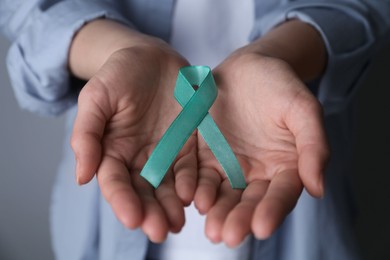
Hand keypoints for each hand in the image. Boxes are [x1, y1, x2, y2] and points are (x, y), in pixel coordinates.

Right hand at [70, 43, 196, 241]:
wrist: (151, 57)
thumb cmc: (119, 74)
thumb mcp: (96, 97)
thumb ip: (87, 134)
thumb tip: (81, 177)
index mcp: (113, 151)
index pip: (116, 183)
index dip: (122, 201)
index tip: (131, 219)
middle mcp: (139, 158)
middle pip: (144, 192)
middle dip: (151, 212)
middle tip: (160, 231)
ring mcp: (166, 153)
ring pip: (168, 187)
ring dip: (172, 207)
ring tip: (178, 223)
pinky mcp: (189, 144)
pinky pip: (192, 168)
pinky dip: (193, 184)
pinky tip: (195, 197)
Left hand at [194, 52, 328, 246]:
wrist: (249, 67)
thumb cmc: (281, 86)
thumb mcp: (303, 110)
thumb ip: (313, 146)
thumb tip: (318, 188)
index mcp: (285, 166)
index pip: (280, 194)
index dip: (272, 210)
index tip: (261, 227)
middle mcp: (257, 173)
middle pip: (249, 201)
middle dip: (239, 219)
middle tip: (229, 236)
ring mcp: (229, 166)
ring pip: (223, 194)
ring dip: (217, 212)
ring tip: (211, 227)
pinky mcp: (205, 156)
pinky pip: (200, 175)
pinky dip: (196, 188)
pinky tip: (192, 199)